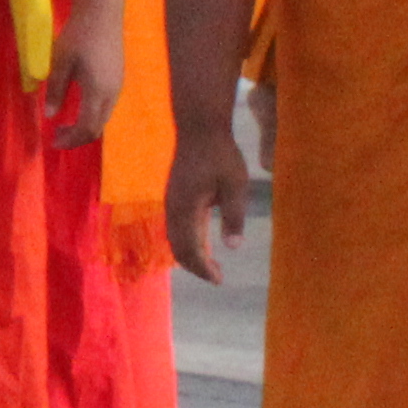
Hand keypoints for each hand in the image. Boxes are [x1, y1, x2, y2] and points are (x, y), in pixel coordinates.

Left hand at [44, 19, 121, 149]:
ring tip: (63, 124)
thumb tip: (49, 116)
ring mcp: (118, 85)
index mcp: (98, 91)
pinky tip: (76, 106)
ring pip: (103, 117)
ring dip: (84, 125)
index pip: (87, 128)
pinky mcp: (118, 77)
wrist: (103, 12)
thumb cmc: (79, 35)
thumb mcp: (60, 62)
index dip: (70, 139)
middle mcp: (112, 92)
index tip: (53, 142)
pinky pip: (106, 105)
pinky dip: (91, 114)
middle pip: (97, 127)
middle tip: (55, 137)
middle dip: (77, 137)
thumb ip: (55, 90)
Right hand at [165, 129, 250, 283]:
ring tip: (211, 264)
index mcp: (186, 208)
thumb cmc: (221, 155)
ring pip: (174, 238)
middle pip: (178, 247)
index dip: (203, 268)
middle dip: (196, 266)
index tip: (219, 280)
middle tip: (218, 277)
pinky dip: (187, 241)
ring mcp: (172, 202)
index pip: (190, 248)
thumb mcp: (235, 185)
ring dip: (191, 254)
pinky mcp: (175, 196)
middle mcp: (173, 208)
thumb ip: (234, 216)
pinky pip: (176, 227)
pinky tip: (203, 242)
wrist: (199, 127)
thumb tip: (233, 248)